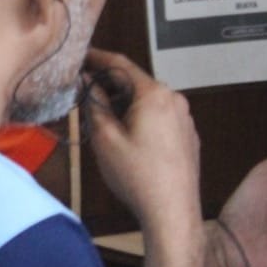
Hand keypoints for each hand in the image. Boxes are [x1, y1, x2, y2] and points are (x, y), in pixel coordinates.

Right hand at [85, 48, 201, 233]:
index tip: (79, 55)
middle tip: (83, 90)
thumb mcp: (105, 138)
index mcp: (154, 94)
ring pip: (148, 100)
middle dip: (109, 84)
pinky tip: (126, 135)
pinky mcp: (188, 136)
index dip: (96, 57)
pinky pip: (159, 116)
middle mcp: (175, 100)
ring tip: (101, 116)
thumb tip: (86, 82)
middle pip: (136, 82)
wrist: (172, 212)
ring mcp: (185, 118)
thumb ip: (94, 104)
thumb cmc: (137, 175)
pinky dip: (140, 116)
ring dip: (124, 102)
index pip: (120, 63)